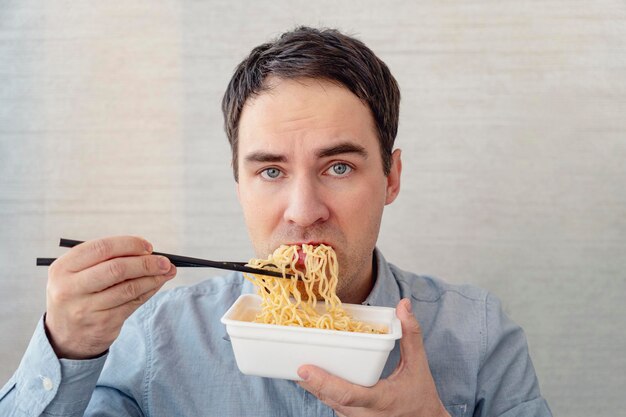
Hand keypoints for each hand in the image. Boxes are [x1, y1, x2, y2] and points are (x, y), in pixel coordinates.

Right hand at [45, 236, 176, 358]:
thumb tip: (147, 251)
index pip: (102, 248)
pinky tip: (157, 283)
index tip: (148, 247)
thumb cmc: (78, 295)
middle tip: (165, 261)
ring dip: (153, 277)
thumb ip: (105, 260)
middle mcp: (71, 288)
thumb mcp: (77, 274)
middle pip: (117, 268)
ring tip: (167, 271)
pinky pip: (133, 303)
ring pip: (129, 288)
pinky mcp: (103, 323)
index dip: (130, 245)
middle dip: (146, 262)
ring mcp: (86, 308)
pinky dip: (150, 290)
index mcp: (63, 268)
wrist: (65, 336)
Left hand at [297, 299, 449, 416]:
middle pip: (330, 399)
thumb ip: (411, 335)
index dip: (324, 382)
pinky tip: (311, 377)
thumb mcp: (418, 366)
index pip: (348, 394)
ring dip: (312, 387)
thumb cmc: (421, 396)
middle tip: (294, 362)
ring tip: (297, 366)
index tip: (304, 369)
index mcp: (381, 400)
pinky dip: (321, 391)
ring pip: (328, 403)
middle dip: (310, 382)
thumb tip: (403, 305)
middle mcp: (365, 414)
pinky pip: (332, 406)